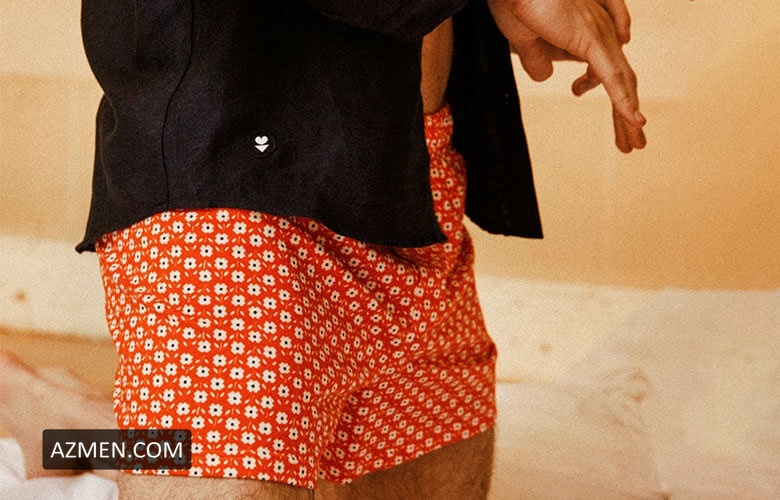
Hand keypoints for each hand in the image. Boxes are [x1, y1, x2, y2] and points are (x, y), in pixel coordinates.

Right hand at [488, 0, 645, 152]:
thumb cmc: (516, 1)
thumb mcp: (525, 42)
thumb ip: (538, 60)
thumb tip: (546, 76)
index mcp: (587, 32)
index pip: (607, 68)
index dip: (605, 90)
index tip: (578, 92)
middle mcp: (602, 32)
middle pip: (622, 79)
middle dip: (625, 114)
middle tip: (631, 141)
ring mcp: (600, 36)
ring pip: (623, 83)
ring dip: (629, 118)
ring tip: (634, 144)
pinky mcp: (592, 41)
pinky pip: (614, 78)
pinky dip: (625, 102)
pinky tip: (635, 122)